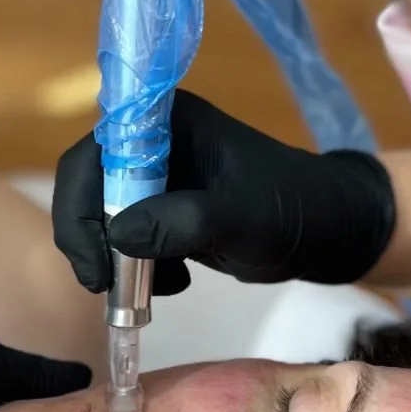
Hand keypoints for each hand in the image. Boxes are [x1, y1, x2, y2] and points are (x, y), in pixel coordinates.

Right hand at [51, 89, 395, 295]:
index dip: (81, 203)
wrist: (329, 231)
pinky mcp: (162, 210)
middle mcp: (152, 142)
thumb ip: (182, 222)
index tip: (97, 260)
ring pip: (101, 218)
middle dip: (92, 240)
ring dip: (114, 260)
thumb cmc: (292, 210)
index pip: (95, 153)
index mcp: (166, 121)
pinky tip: (174, 283)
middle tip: (106, 286)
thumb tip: (117, 234)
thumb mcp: (241, 219)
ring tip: (154, 290)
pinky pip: (124, 239)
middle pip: (87, 187)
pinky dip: (135, 268)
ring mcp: (156, 178)